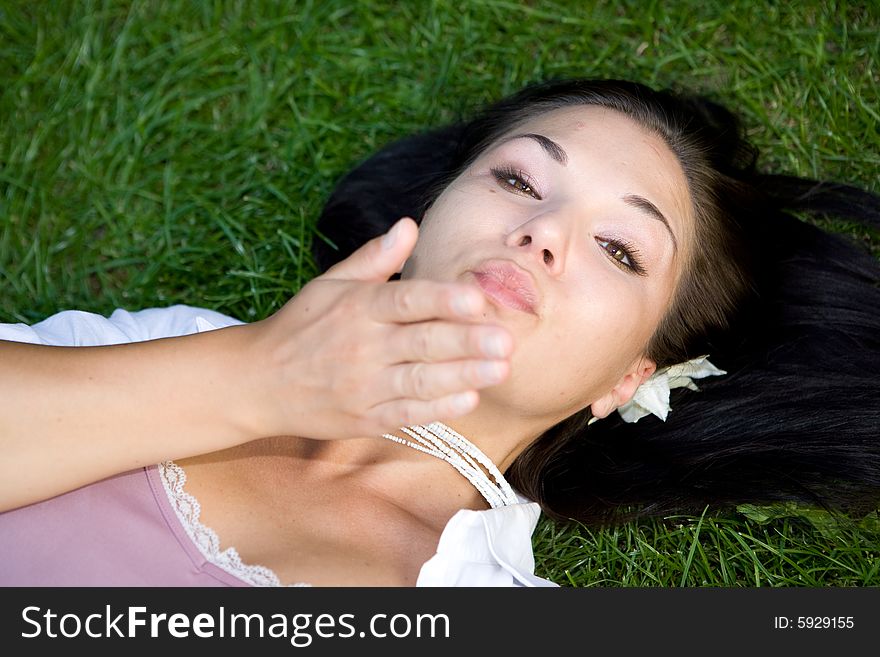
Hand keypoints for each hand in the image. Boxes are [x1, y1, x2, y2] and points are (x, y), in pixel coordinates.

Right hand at [240, 217, 512, 439]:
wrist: (257, 383)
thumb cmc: (300, 327)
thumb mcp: (330, 284)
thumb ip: (374, 259)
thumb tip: (409, 225)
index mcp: (356, 307)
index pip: (406, 300)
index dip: (442, 300)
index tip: (477, 299)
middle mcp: (361, 346)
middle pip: (421, 341)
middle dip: (466, 341)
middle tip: (507, 339)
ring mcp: (363, 386)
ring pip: (420, 380)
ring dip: (463, 375)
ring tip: (501, 369)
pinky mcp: (365, 418)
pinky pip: (408, 413)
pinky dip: (439, 408)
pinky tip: (470, 398)